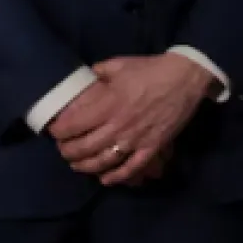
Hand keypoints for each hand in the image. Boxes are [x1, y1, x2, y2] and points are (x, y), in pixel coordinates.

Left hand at [52, 55, 213, 185]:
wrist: (186, 76)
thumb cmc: (152, 69)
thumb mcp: (120, 64)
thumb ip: (99, 71)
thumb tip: (87, 77)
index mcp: (108, 105)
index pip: (72, 126)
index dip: (59, 131)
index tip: (55, 131)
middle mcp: (118, 126)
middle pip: (83, 148)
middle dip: (68, 152)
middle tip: (64, 149)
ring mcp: (136, 139)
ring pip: (103, 161)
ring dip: (85, 166)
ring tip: (78, 164)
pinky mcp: (152, 146)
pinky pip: (131, 168)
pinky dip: (116, 177)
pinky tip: (105, 179)